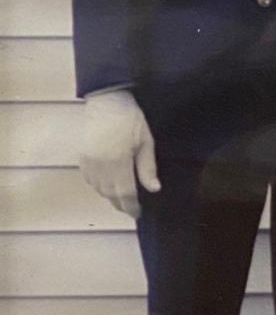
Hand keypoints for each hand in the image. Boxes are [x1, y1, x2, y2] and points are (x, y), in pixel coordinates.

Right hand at [80, 89, 159, 219]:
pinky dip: (99, 186)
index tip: (138, 214)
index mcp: (119, 163)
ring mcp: (89, 162)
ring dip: (110, 196)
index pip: (125, 193)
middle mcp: (101, 166)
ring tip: (121, 199)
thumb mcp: (145, 141)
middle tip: (131, 209)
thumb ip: (147, 167)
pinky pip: (90, 180)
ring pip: (99, 189)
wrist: (106, 101)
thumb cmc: (130, 119)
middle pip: (110, 194)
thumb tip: (154, 189)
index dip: (132, 206)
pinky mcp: (82, 157)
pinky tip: (108, 185)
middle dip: (121, 204)